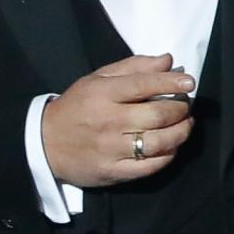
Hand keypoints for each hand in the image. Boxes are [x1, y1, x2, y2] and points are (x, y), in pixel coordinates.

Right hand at [41, 54, 194, 187]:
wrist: (44, 142)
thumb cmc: (75, 107)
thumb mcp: (96, 79)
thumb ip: (132, 67)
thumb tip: (167, 61)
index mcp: (102, 93)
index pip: (144, 84)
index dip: (171, 82)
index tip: (189, 82)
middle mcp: (108, 120)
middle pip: (158, 114)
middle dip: (180, 108)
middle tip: (185, 105)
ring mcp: (112, 148)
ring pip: (160, 141)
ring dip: (181, 132)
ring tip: (185, 124)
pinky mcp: (114, 171)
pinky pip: (152, 166)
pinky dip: (169, 155)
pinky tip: (171, 146)